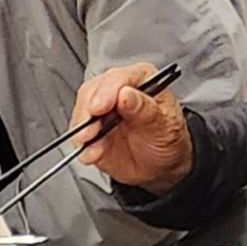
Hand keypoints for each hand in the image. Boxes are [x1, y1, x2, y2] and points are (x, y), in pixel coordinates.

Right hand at [72, 65, 190, 190]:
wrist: (161, 167)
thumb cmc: (168, 140)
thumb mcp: (165, 125)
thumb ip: (144, 108)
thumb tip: (125, 94)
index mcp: (140, 80)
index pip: (118, 78)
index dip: (106, 91)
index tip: (99, 107)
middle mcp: (117, 90)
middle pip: (93, 91)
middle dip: (87, 112)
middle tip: (89, 130)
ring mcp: (101, 109)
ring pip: (81, 111)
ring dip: (82, 130)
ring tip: (91, 145)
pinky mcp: (90, 129)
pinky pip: (78, 134)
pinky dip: (82, 145)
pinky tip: (91, 153)